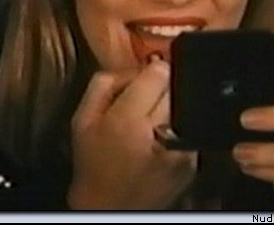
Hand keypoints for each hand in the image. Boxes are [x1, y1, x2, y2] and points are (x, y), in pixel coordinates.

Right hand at [68, 60, 196, 208]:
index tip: (146, 75)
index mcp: (127, 121)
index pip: (159, 73)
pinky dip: (178, 126)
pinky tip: (160, 137)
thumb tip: (133, 66)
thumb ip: (104, 83)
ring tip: (153, 118)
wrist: (110, 206)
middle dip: (163, 86)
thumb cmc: (93, 162)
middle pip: (175, 86)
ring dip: (172, 106)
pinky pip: (190, 127)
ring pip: (185, 105)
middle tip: (147, 98)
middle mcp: (158, 134)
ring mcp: (180, 150)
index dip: (152, 70)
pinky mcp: (192, 162)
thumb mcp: (82, 119)